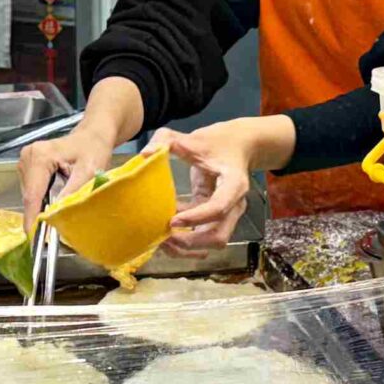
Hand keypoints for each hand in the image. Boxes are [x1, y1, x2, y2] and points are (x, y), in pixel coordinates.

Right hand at [19, 125, 114, 226]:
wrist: (92, 135)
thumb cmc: (94, 148)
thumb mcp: (89, 170)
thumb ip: (72, 191)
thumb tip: (56, 213)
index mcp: (40, 156)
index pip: (32, 195)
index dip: (32, 219)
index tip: (34, 241)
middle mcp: (28, 157)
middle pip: (29, 196)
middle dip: (39, 214)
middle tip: (53, 232)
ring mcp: (25, 161)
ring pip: (29, 195)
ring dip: (41, 207)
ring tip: (59, 210)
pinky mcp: (28, 166)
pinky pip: (32, 191)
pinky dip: (42, 199)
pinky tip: (56, 198)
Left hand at [161, 123, 258, 252]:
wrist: (238, 145)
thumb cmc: (216, 141)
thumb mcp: (192, 137)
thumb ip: (167, 140)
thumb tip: (145, 154)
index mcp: (234, 183)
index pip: (218, 207)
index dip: (195, 218)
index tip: (172, 221)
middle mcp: (235, 203)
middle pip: (218, 236)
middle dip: (191, 242)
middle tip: (164, 238)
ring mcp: (228, 213)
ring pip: (213, 242)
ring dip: (188, 246)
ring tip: (162, 241)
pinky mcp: (217, 217)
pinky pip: (204, 235)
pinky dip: (187, 238)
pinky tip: (166, 229)